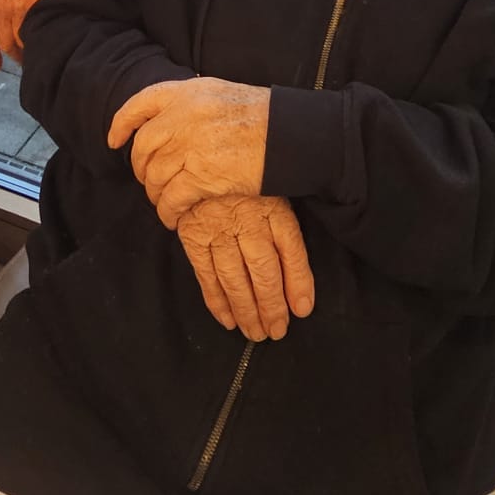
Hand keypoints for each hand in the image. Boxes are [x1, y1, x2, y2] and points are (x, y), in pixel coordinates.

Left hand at [109, 79, 268, 227]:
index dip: (121, 123)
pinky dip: (168, 212)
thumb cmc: (261, 116)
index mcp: (186, 92)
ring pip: (155, 176)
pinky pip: (171, 199)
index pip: (140, 104)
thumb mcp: (219, 94)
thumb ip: (189, 103)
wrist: (289, 134)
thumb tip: (166, 121)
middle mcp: (183, 115)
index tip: (114, 141)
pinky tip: (173, 218)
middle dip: (141, 168)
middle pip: (143, 146)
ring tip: (164, 202)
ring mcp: (191, 145)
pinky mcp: (202, 176)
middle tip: (149, 180)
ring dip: (155, 193)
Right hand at [177, 195, 314, 341]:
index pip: (290, 248)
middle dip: (271, 306)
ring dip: (246, 311)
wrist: (203, 160)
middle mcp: (245, 219)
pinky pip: (206, 274)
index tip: (301, 310)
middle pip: (263, 270)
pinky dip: (216, 301)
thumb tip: (301, 281)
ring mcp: (217, 228)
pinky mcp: (193, 235)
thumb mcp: (276, 193)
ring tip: (255, 333)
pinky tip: (228, 320)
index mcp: (272, 206)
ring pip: (234, 278)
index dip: (298, 282)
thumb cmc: (248, 183)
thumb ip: (288, 230)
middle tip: (276, 331)